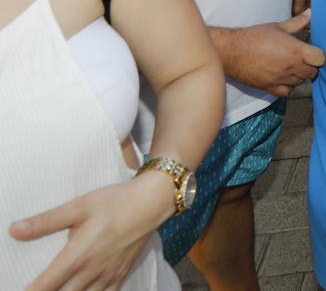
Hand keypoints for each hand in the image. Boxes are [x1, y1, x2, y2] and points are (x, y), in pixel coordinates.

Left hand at [9, 171, 172, 290]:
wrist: (152, 202)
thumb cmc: (115, 201)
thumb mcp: (79, 206)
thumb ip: (46, 221)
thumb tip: (15, 230)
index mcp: (78, 256)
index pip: (45, 285)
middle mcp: (91, 271)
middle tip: (40, 289)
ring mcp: (107, 276)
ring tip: (61, 289)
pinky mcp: (120, 276)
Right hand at [218, 11, 324, 96]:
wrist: (232, 51)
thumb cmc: (254, 37)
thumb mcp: (278, 27)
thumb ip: (297, 22)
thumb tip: (310, 13)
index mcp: (295, 50)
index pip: (320, 59)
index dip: (318, 56)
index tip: (313, 53)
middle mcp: (290, 66)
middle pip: (312, 72)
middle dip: (309, 66)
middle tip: (302, 60)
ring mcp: (280, 78)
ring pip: (299, 82)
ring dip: (298, 76)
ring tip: (291, 67)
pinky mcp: (269, 87)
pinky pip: (286, 92)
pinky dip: (287, 87)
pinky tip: (283, 78)